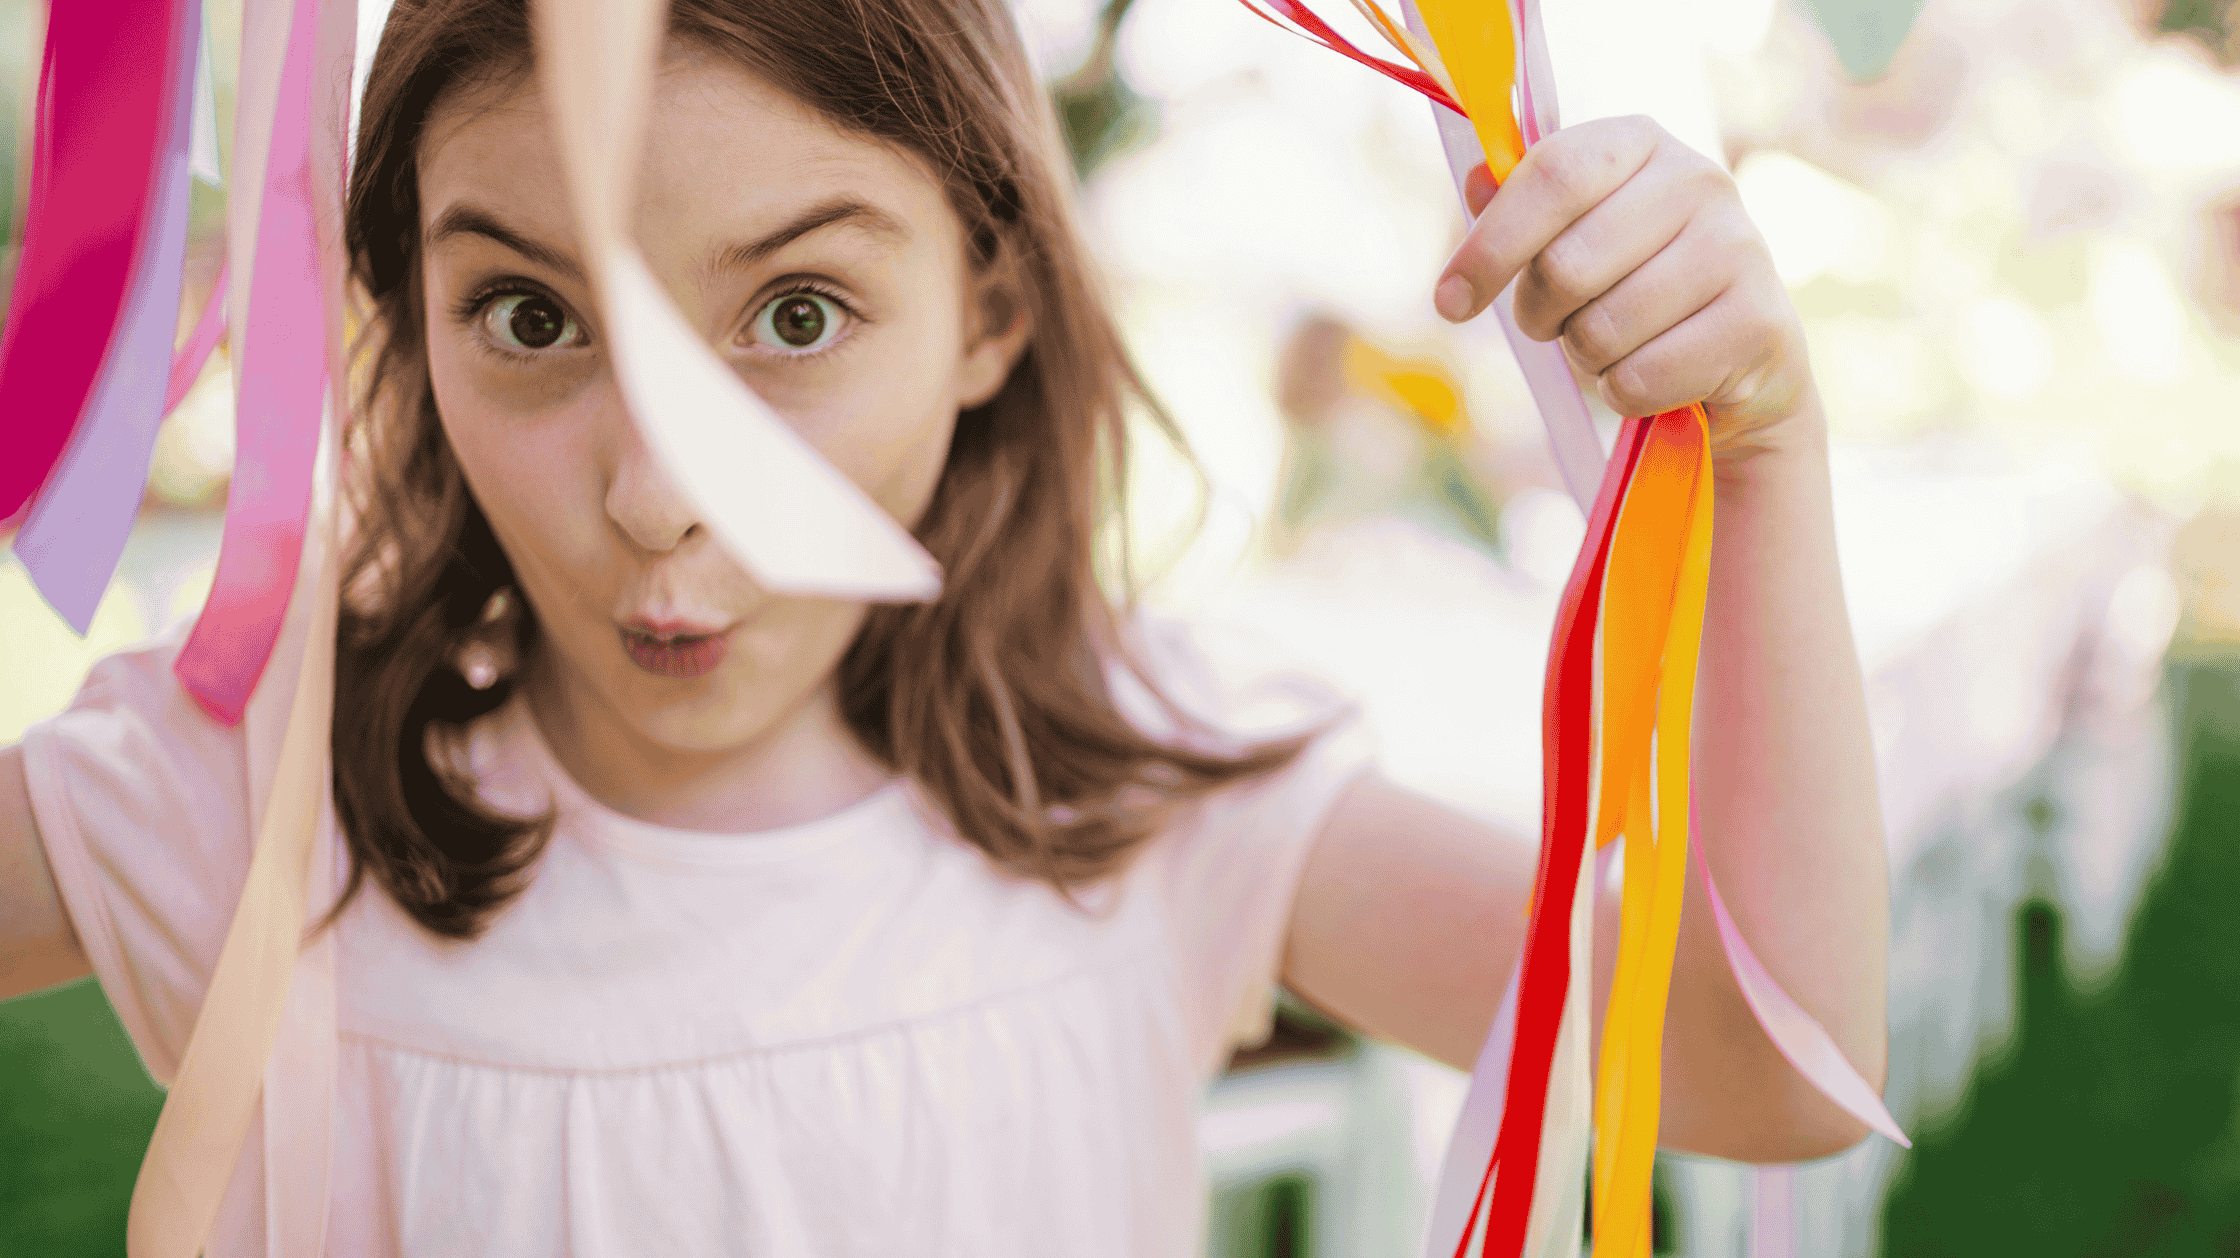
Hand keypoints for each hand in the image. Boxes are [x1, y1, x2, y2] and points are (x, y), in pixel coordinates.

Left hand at [1435, 116, 1820, 465]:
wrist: (1739, 364)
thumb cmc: (1633, 291)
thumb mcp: (1572, 240)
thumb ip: (1521, 207)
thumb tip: (1475, 178)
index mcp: (1641, 143)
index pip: (1553, 175)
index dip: (1491, 244)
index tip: (1448, 302)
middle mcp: (1700, 180)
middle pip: (1566, 264)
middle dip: (1540, 314)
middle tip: (1556, 323)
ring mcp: (1739, 248)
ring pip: (1600, 330)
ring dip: (1587, 357)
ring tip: (1618, 343)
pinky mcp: (1759, 322)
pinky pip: (1640, 379)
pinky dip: (1626, 393)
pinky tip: (1656, 373)